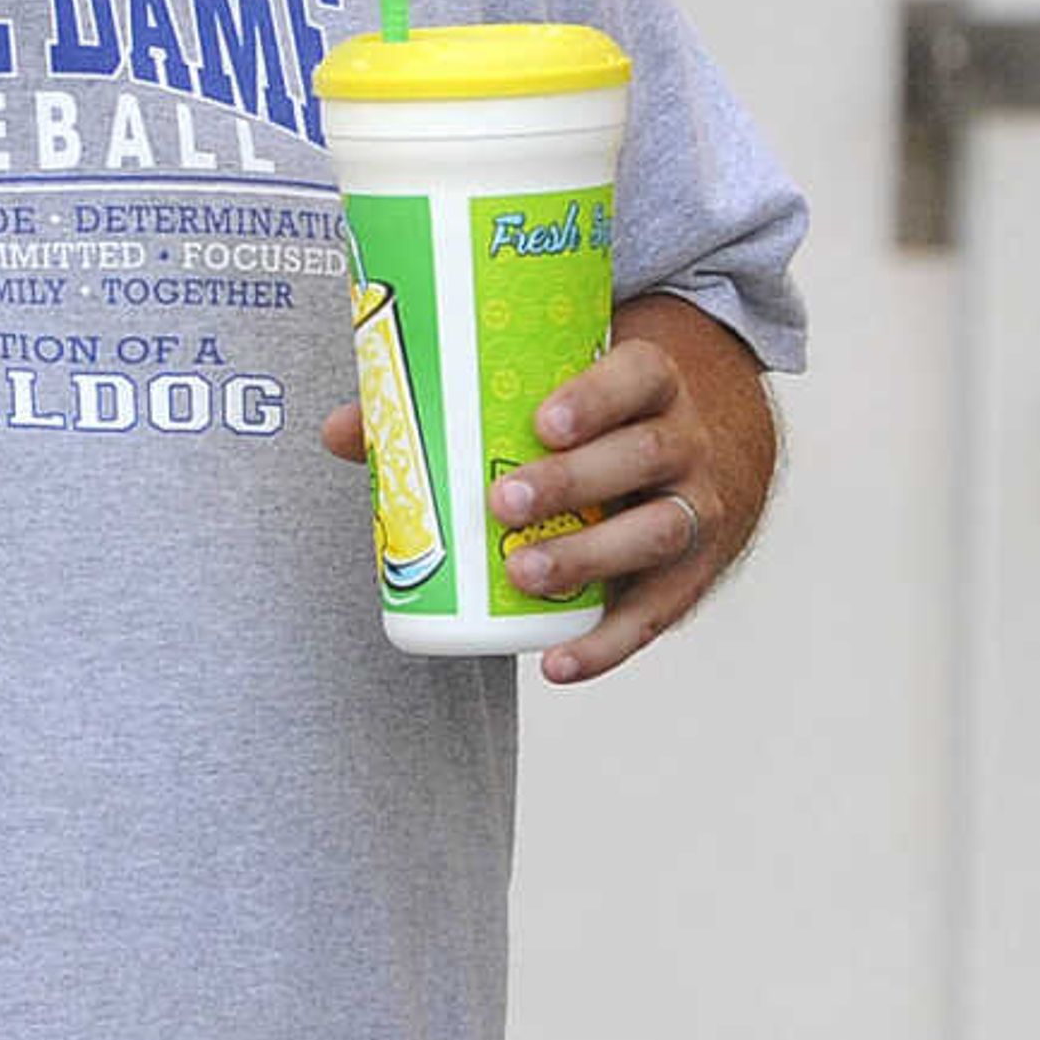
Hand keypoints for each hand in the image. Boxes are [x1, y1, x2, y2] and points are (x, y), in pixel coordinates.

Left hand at [318, 297, 774, 685]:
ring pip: (658, 531)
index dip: (595, 397)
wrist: (700, 448)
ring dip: (590, 556)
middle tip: (501, 503)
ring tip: (522, 573)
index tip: (540, 422)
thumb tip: (340, 431)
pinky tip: (556, 663)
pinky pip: (656, 612)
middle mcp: (686, 441)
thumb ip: (446, 402)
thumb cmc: (594, 414)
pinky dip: (607, 643)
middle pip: (643, 456)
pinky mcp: (692, 574)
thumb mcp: (547, 387)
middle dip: (573, 481)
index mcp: (649, 381)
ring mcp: (698, 506)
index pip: (637, 376)